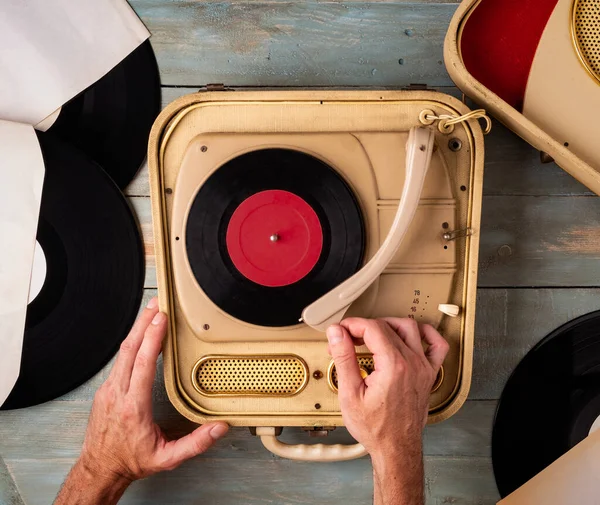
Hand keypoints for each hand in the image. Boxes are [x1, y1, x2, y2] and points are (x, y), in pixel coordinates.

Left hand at [55, 297, 228, 504]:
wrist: (100, 468)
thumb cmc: (131, 461)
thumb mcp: (166, 459)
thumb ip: (195, 444)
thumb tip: (219, 428)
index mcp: (132, 406)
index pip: (142, 364)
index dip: (152, 339)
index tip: (161, 320)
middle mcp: (117, 393)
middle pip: (129, 349)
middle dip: (143, 323)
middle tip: (156, 303)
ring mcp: (108, 389)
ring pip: (122, 351)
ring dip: (137, 329)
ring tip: (150, 312)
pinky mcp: (106, 388)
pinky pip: (119, 359)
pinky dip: (132, 342)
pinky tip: (141, 334)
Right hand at [326, 317, 448, 504]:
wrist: (395, 449)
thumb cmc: (375, 428)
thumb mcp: (349, 393)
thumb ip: (343, 358)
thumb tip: (337, 333)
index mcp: (393, 366)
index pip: (372, 327)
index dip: (352, 325)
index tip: (340, 331)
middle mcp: (412, 363)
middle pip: (387, 326)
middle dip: (363, 327)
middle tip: (348, 339)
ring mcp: (424, 367)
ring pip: (410, 328)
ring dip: (389, 324)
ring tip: (372, 334)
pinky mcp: (429, 374)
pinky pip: (437, 345)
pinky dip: (426, 334)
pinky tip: (412, 335)